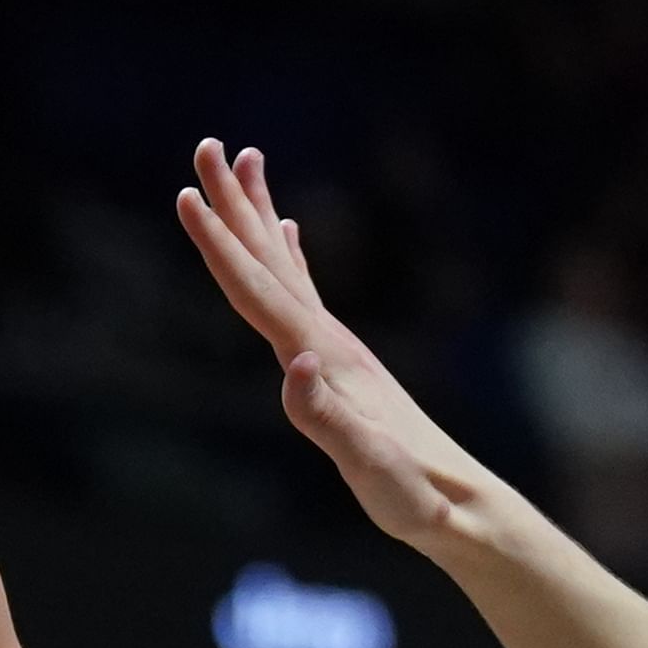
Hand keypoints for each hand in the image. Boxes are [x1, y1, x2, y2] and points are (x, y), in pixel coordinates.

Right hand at [173, 137, 506, 551]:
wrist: (462, 504)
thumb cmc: (414, 494)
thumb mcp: (367, 464)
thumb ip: (325, 417)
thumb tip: (295, 366)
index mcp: (324, 357)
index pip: (259, 290)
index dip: (219, 246)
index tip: (185, 196)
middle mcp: (330, 339)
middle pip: (270, 259)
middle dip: (235, 203)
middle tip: (209, 144)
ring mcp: (338, 346)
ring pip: (286, 265)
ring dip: (260, 214)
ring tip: (245, 160)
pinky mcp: (345, 362)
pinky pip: (306, 293)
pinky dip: (292, 256)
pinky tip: (293, 230)